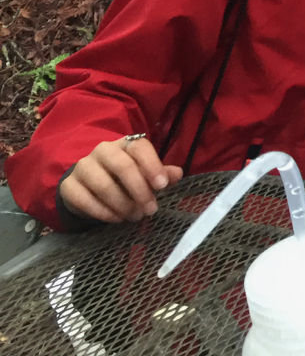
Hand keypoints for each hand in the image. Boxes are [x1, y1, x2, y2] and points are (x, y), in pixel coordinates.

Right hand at [59, 137, 183, 223]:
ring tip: (135, 216)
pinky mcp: (68, 186)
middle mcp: (103, 151)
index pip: (139, 147)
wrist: (87, 185)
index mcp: (125, 144)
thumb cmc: (123, 177)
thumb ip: (161, 174)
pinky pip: (84, 200)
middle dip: (139, 190)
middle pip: (122, 166)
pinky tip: (116, 219)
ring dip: (122, 204)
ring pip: (103, 185)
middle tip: (150, 209)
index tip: (162, 186)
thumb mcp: (144, 173)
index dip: (152, 165)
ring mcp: (83, 167)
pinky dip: (103, 212)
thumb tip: (177, 174)